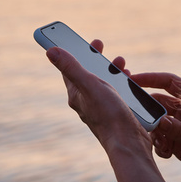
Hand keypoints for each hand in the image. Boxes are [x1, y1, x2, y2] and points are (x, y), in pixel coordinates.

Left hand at [46, 40, 151, 157]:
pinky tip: (130, 80)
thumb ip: (72, 68)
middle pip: (87, 73)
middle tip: (98, 44)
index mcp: (76, 94)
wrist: (130, 144)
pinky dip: (122, 81)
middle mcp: (87, 101)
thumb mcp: (90, 86)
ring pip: (104, 81)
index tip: (72, 38)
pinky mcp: (116, 111)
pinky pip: (117, 91)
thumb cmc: (109, 116)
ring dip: (111, 68)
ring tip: (121, 62)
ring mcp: (102, 107)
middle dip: (93, 57)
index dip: (70, 52)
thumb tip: (50, 51)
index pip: (68, 69)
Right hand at [129, 71, 180, 164]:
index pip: (169, 82)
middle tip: (139, 121)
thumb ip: (180, 130)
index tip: (133, 79)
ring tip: (161, 144)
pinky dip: (160, 146)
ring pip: (156, 124)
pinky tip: (166, 153)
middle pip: (158, 104)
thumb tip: (160, 122)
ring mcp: (178, 126)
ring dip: (154, 133)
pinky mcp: (175, 142)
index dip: (151, 78)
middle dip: (148, 113)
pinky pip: (160, 140)